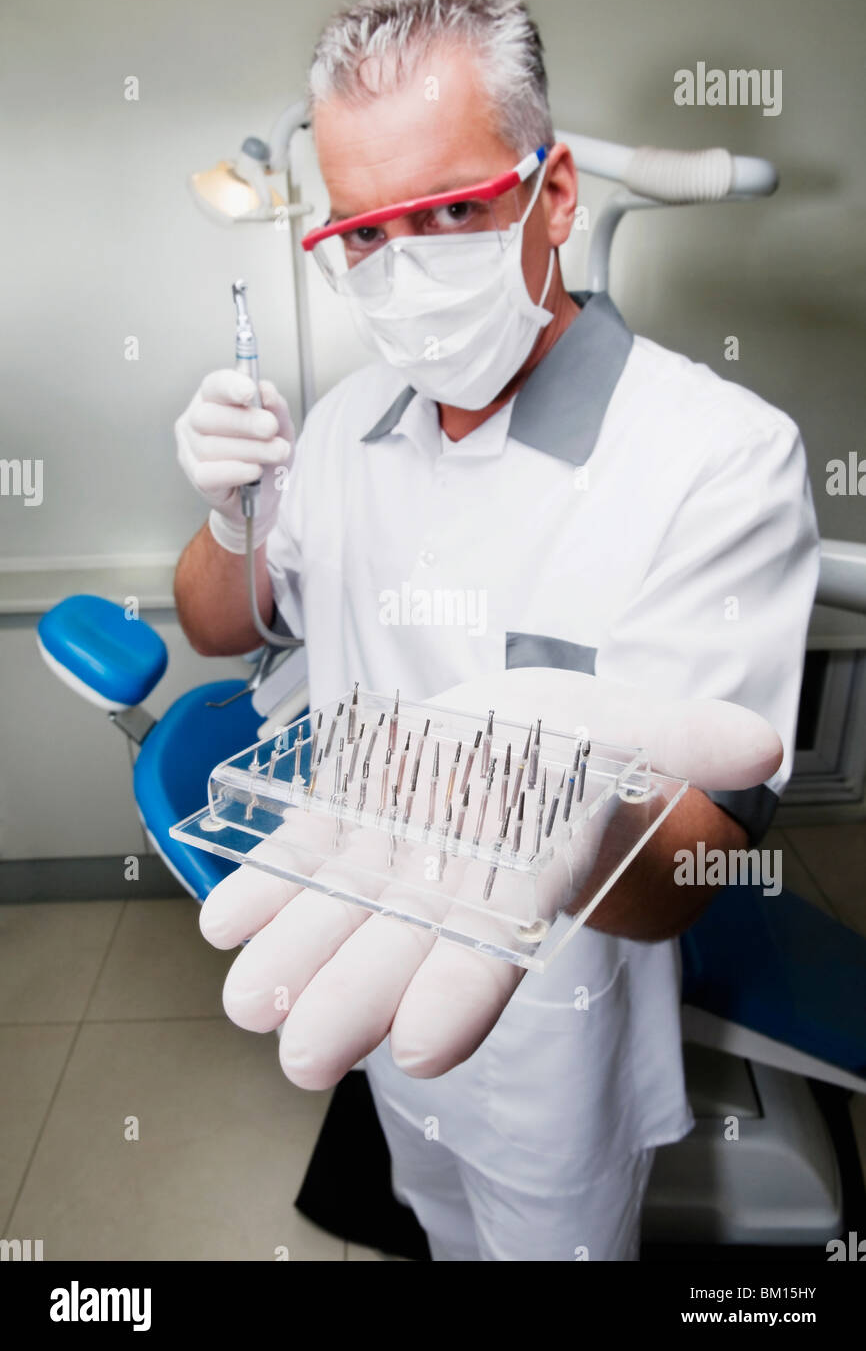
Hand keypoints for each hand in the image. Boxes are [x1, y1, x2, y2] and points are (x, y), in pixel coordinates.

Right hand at [174, 369, 293, 552]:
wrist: (265, 495)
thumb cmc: (266, 454)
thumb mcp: (281, 429)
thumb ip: (276, 408)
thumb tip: (267, 390)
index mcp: (213, 398)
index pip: (214, 385)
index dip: (230, 386)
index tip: (250, 391)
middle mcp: (195, 421)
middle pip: (208, 416)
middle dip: (244, 421)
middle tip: (271, 428)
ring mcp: (191, 450)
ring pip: (212, 446)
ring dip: (250, 449)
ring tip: (277, 453)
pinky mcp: (197, 478)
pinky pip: (211, 473)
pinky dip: (237, 471)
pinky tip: (255, 471)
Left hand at [199, 669, 781, 1088]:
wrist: (503, 725)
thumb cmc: (567, 740)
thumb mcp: (628, 727)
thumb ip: (682, 739)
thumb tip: (761, 744)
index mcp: (516, 880)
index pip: (493, 951)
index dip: (461, 995)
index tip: (422, 1043)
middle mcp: (446, 890)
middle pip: (397, 956)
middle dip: (350, 1002)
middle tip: (305, 1053)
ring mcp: (385, 863)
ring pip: (334, 921)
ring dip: (287, 958)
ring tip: (246, 994)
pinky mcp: (338, 829)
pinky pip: (296, 863)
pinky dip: (259, 889)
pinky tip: (225, 916)